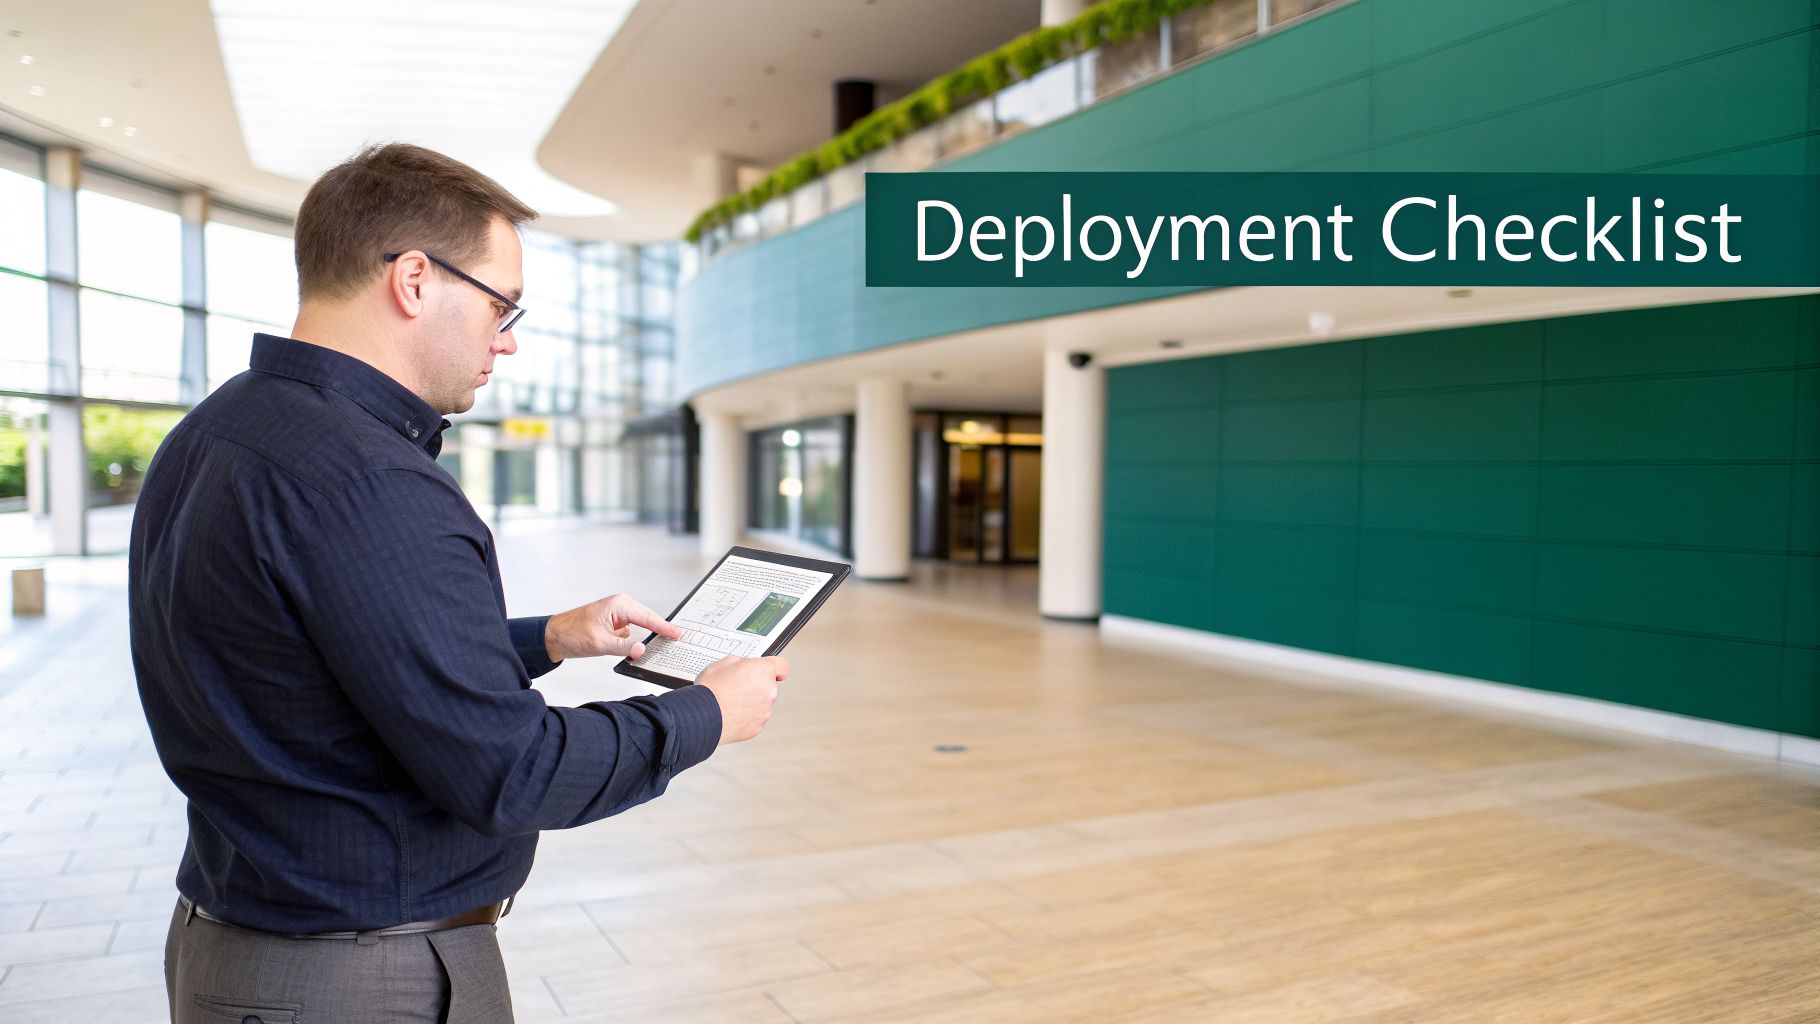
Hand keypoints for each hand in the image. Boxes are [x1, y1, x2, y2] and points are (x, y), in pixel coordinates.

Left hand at [543, 594, 682, 662]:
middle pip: (647, 619)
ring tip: (663, 644)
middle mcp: (620, 607)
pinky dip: (634, 642)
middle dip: (660, 629)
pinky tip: (638, 651)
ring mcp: (617, 616)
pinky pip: (630, 635)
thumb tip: (642, 650)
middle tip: (677, 639)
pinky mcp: (613, 626)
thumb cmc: (571, 634)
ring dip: (647, 636)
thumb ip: (623, 647)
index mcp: (618, 605)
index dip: (664, 627)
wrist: (553, 637)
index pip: (647, 617)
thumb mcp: (599, 643)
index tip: (677, 634)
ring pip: (640, 627)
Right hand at [696, 655, 788, 744]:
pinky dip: (745, 717)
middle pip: (768, 686)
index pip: (782, 666)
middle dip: (755, 686)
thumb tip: (743, 667)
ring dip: (750, 702)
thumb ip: (741, 663)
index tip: (773, 671)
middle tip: (736, 687)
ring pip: (761, 704)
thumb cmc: (711, 689)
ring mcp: (764, 711)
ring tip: (729, 702)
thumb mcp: (723, 663)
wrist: (702, 715)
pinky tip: (730, 714)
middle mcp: (769, 691)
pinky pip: (754, 719)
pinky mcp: (757, 727)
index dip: (776, 668)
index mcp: (763, 671)